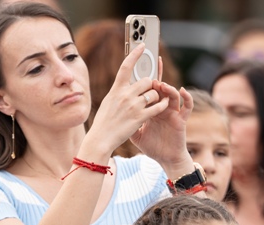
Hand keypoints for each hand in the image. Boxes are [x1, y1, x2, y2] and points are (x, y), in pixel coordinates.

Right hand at [81, 45, 172, 159]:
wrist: (101, 139)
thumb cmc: (104, 122)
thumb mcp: (109, 102)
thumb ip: (119, 92)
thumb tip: (128, 85)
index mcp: (116, 90)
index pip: (126, 66)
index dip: (135, 54)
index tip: (143, 45)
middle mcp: (125, 95)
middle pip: (146, 81)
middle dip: (150, 86)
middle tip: (148, 92)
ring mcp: (133, 106)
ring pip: (153, 93)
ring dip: (155, 97)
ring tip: (150, 104)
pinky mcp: (140, 117)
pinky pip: (157, 107)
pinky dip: (161, 105)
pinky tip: (162, 106)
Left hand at [130, 60, 193, 175]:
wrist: (165, 158)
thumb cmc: (153, 146)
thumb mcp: (136, 134)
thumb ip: (129, 123)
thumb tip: (115, 116)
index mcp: (151, 108)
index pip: (148, 90)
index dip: (146, 77)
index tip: (141, 66)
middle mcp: (162, 107)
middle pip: (160, 89)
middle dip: (155, 80)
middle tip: (149, 74)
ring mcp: (172, 112)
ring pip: (172, 94)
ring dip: (166, 88)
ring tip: (160, 84)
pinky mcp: (181, 119)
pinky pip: (187, 106)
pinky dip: (187, 98)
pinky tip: (182, 91)